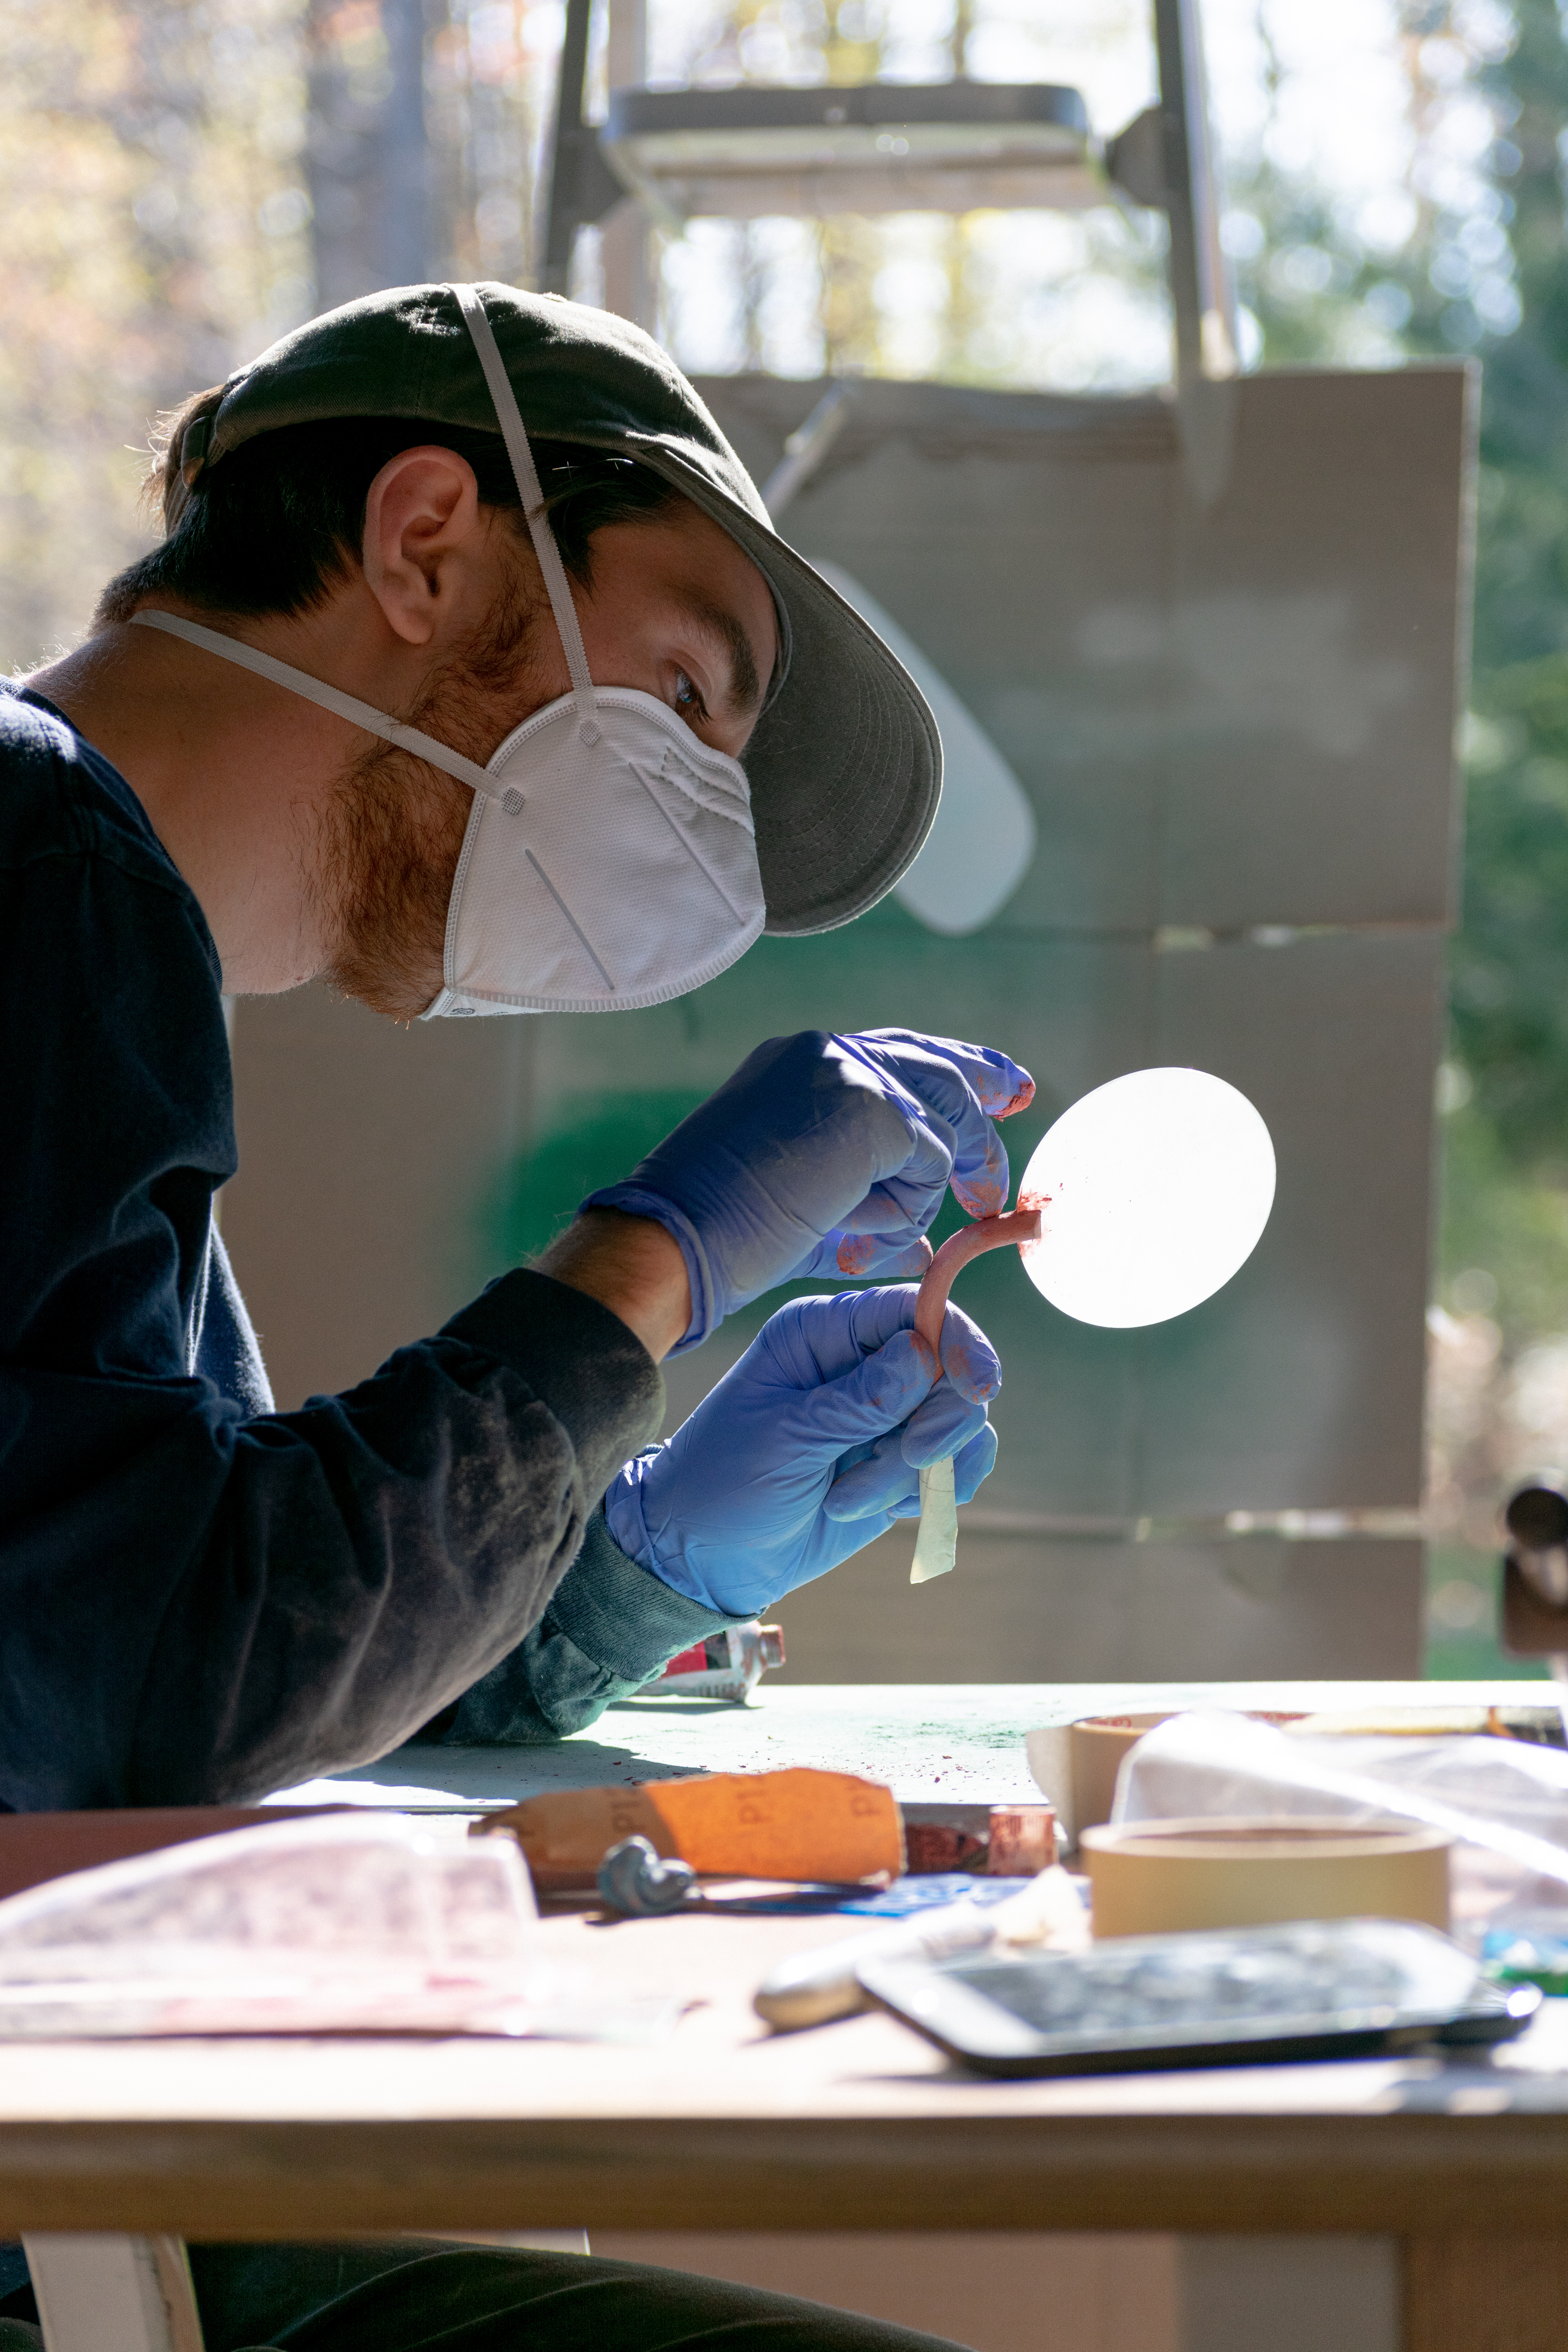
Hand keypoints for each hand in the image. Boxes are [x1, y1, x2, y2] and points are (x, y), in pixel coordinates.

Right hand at [584, 1028, 1032, 1350]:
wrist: (678, 1239)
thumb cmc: (726, 1238)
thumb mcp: (814, 1217)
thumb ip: (874, 1216)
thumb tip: (925, 1245)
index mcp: (801, 1065)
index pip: (896, 1056)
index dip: (955, 1071)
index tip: (1000, 1090)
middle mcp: (825, 1053)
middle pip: (934, 1062)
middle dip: (985, 1085)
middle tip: (1020, 1101)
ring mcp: (848, 1072)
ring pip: (940, 1121)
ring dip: (921, 1186)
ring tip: (869, 1230)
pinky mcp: (870, 1106)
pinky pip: (929, 1160)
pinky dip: (902, 1205)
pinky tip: (852, 1227)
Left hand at [603, 1286, 1000, 1618]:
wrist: (703, 1558)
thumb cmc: (724, 1483)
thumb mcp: (785, 1437)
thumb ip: (859, 1399)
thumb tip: (926, 1351)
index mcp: (823, 1332)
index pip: (913, 1309)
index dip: (957, 1340)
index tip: (978, 1387)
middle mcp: (862, 1363)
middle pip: (950, 1367)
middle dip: (936, 1423)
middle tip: (905, 1462)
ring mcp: (886, 1414)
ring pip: (956, 1421)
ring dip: (917, 1470)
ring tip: (848, 1501)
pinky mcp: (899, 1462)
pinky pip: (955, 1463)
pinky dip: (935, 1489)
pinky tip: (889, 1510)